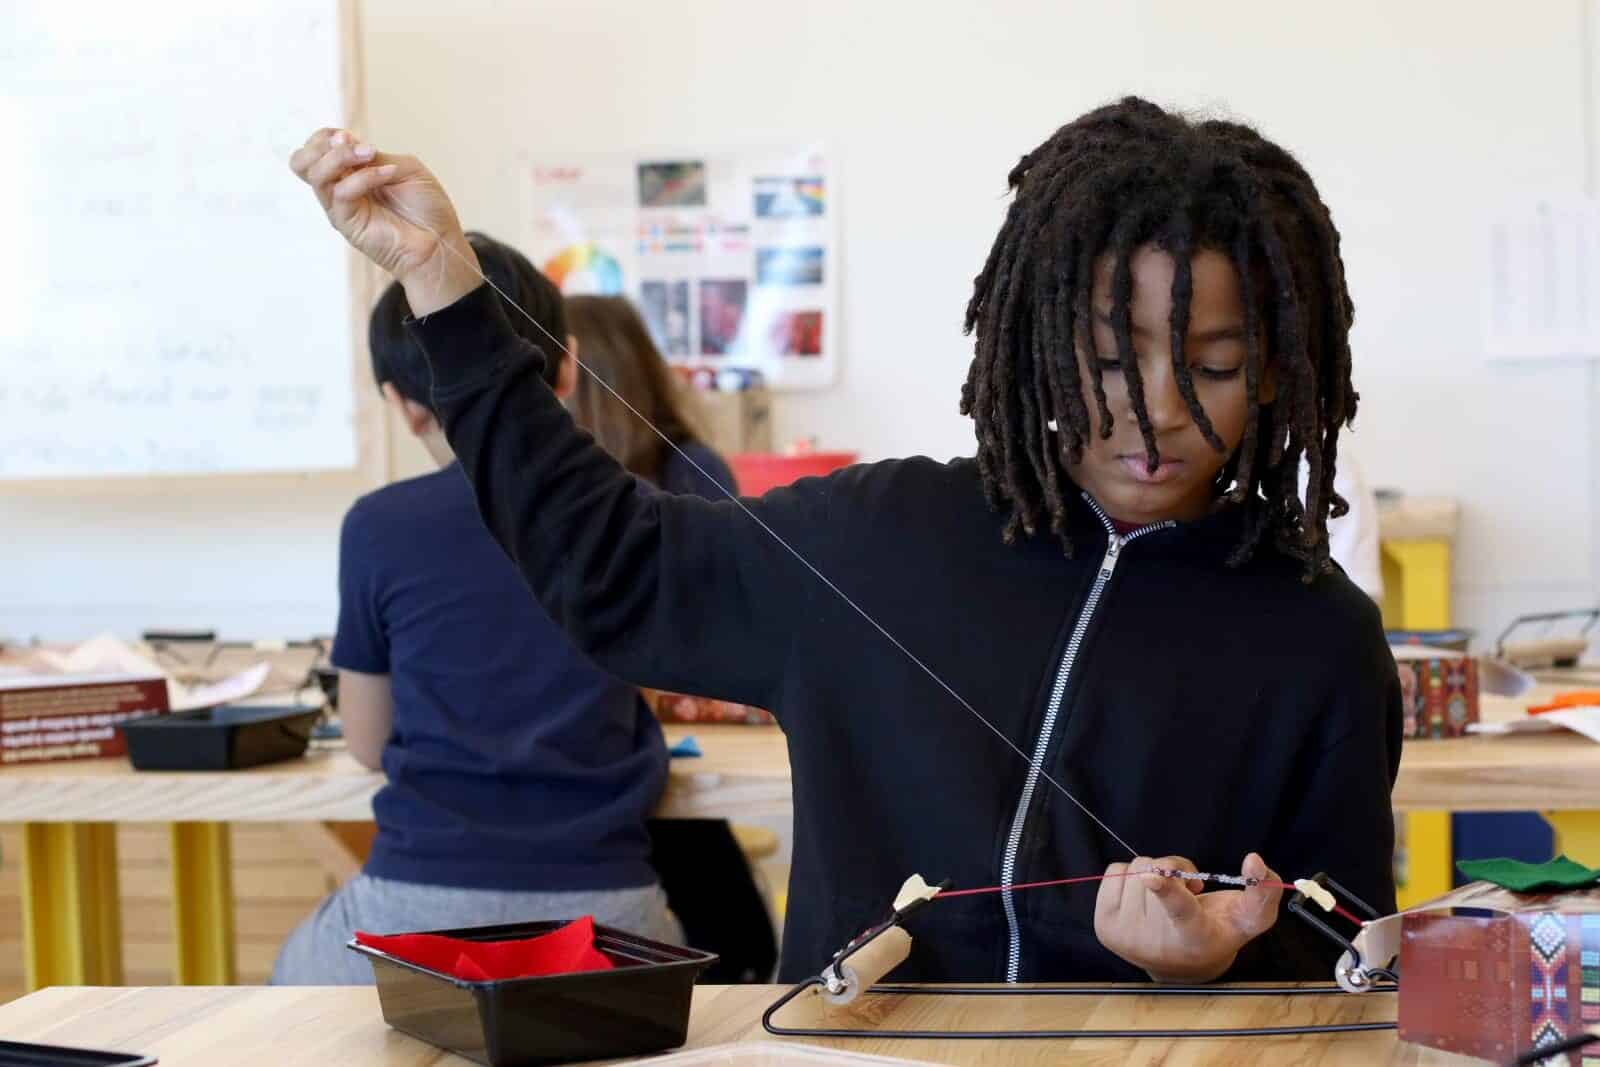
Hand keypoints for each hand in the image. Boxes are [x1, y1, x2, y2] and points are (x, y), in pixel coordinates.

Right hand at [288, 128, 480, 314]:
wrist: (440, 244)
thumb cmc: (426, 208)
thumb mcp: (403, 167)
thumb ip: (373, 156)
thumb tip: (345, 144)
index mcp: (351, 174)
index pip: (316, 149)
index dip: (327, 135)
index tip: (352, 135)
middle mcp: (341, 190)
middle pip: (300, 162)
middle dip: (320, 143)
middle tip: (349, 141)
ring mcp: (341, 208)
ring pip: (315, 175)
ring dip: (340, 156)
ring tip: (370, 153)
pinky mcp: (347, 224)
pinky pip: (341, 193)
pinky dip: (365, 177)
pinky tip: (389, 175)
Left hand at [1093, 853, 1281, 982]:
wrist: (1182, 964)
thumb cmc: (1218, 931)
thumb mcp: (1249, 917)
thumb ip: (1262, 891)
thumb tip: (1254, 860)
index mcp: (1194, 937)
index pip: (1179, 910)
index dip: (1167, 890)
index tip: (1153, 877)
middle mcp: (1155, 942)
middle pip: (1156, 871)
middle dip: (1173, 872)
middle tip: (1186, 894)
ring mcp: (1125, 937)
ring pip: (1135, 868)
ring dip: (1153, 874)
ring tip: (1166, 899)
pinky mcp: (1104, 928)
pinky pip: (1114, 872)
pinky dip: (1130, 877)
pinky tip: (1144, 900)